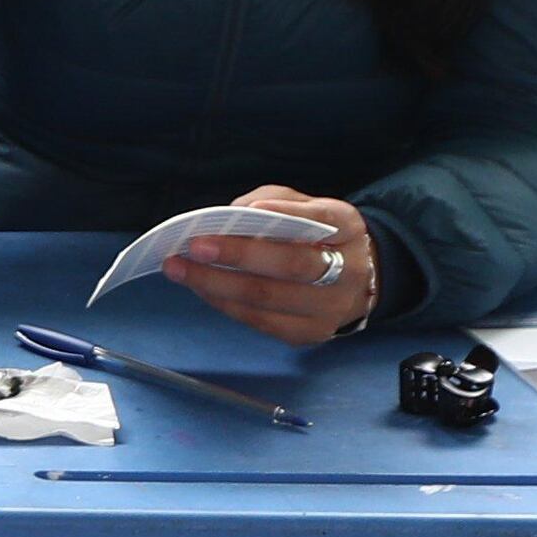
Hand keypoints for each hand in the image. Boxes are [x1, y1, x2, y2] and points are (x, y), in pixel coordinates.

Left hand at [165, 185, 378, 345]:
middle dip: (238, 255)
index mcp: (348, 229)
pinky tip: (200, 286)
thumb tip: (234, 214)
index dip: (285, 213)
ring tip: (179, 268)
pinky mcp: (309, 333)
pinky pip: (260, 320)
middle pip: (290, 265)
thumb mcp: (310, 208)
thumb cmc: (319, 237)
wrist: (356, 282)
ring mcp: (329, 309)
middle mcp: (347, 271)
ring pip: (267, 298)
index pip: (321, 217)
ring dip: (216, 283)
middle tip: (195, 246)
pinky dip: (224, 302)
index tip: (246, 210)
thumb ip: (277, 202)